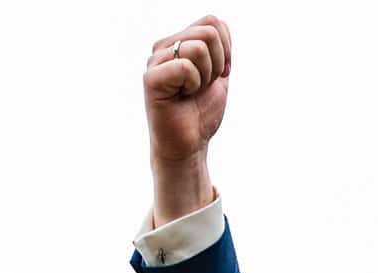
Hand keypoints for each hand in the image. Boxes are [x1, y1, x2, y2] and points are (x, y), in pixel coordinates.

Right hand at [143, 15, 231, 223]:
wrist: (189, 145)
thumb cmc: (201, 113)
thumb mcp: (218, 74)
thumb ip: (219, 46)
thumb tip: (218, 23)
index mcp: (180, 42)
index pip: (214, 22)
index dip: (226, 49)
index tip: (219, 74)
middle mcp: (164, 47)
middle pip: (209, 31)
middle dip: (218, 63)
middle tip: (204, 86)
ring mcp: (156, 61)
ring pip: (199, 47)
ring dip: (206, 76)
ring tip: (192, 91)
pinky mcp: (151, 78)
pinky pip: (185, 66)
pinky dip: (194, 84)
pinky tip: (183, 96)